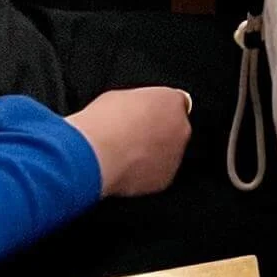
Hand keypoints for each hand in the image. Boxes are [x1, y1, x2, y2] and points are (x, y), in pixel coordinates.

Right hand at [67, 89, 190, 196]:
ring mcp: (175, 155)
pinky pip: (157, 175)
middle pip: (174, 129)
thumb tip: (133, 110)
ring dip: (153, 155)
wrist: (95, 155)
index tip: (144, 118)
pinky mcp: (165, 179)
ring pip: (168, 154)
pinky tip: (125, 170)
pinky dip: (145, 175)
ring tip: (126, 156)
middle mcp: (180, 128)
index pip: (173, 103)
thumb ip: (137, 103)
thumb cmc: (103, 124)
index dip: (157, 111)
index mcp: (171, 101)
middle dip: (158, 133)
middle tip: (133, 137)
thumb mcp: (120, 97)